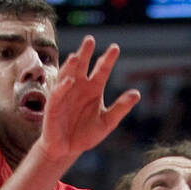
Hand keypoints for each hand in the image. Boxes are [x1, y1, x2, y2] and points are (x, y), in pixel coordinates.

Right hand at [37, 37, 140, 172]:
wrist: (67, 150)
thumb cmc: (86, 134)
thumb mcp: (107, 122)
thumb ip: (121, 108)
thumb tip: (136, 94)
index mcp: (94, 89)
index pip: (101, 70)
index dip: (107, 60)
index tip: (115, 48)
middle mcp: (79, 87)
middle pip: (82, 66)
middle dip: (85, 53)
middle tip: (90, 39)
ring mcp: (65, 94)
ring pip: (67, 75)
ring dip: (71, 66)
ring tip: (76, 56)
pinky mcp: (54, 106)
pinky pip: (58, 94)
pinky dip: (63, 87)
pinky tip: (69, 81)